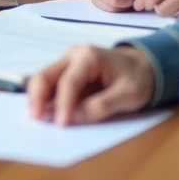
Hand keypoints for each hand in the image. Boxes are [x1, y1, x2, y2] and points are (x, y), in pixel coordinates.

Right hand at [27, 45, 155, 124]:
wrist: (143, 66)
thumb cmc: (138, 79)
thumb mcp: (128, 96)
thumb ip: (101, 106)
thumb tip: (73, 118)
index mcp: (89, 56)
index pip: (68, 82)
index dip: (63, 104)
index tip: (60, 125)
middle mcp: (73, 55)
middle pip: (45, 75)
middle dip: (37, 97)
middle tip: (35, 119)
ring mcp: (67, 62)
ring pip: (43, 79)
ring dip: (37, 99)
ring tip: (36, 119)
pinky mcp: (66, 72)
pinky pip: (50, 85)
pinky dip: (44, 99)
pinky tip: (43, 112)